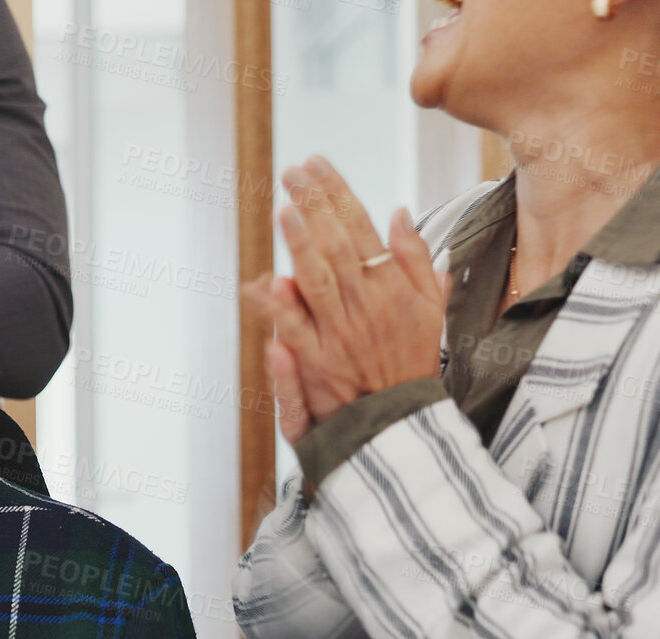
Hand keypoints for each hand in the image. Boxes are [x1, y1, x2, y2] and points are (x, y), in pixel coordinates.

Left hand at [238, 156, 448, 444]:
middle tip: (291, 173)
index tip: (316, 165)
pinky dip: (282, 309)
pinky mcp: (319, 361)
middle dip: (313, 205)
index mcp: (391, 285)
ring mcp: (341, 331)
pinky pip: (297, 330)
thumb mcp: (431, 306)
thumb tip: (398, 211)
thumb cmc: (413, 358)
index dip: (336, 193)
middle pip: (336, 244)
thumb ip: (415, 258)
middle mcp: (366, 302)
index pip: (360, 226)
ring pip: (318, 279)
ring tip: (284, 210)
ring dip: (301, 244)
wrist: (402, 416)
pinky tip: (264, 283)